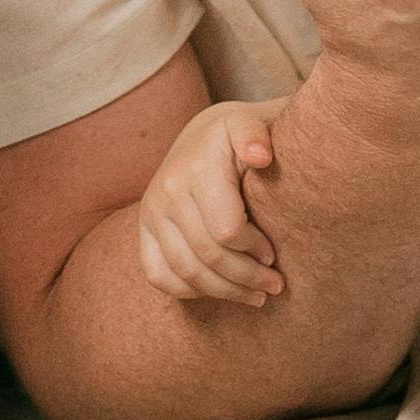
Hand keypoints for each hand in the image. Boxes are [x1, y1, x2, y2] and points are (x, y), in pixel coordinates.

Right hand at [135, 105, 283, 310]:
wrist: (202, 135)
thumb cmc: (238, 137)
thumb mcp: (250, 124)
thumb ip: (255, 135)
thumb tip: (260, 156)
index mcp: (196, 169)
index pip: (227, 231)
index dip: (255, 251)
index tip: (275, 256)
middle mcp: (167, 192)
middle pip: (208, 256)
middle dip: (246, 278)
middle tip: (275, 285)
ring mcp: (151, 213)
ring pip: (185, 272)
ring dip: (224, 292)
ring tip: (255, 295)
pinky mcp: (143, 230)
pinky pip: (159, 275)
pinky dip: (189, 290)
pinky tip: (217, 289)